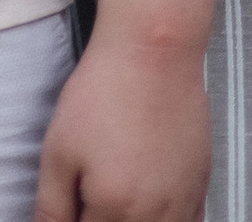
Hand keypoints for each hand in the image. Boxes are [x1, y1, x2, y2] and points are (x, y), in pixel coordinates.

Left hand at [34, 23, 210, 221]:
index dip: (73, 220)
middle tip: (90, 193)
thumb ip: (51, 209)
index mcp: (114, 209)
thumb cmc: (104, 91)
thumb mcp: (58, 151)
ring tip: (118, 194)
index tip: (72, 201)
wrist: (154, 47)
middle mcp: (154, 214)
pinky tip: (149, 205)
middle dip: (101, 219)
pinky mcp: (200, 181)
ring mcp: (182, 200)